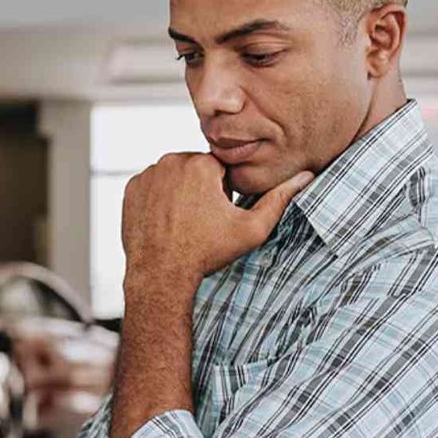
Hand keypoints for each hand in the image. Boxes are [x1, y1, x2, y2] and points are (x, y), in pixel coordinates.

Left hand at [122, 153, 312, 290]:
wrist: (161, 275)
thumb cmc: (206, 253)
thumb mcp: (251, 229)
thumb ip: (279, 199)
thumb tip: (306, 176)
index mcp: (201, 164)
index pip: (221, 167)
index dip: (223, 191)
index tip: (218, 213)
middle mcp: (170, 161)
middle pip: (196, 169)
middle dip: (201, 189)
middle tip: (200, 221)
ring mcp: (147, 175)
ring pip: (173, 176)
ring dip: (180, 192)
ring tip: (183, 222)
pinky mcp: (131, 189)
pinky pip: (153, 186)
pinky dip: (159, 199)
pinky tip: (165, 222)